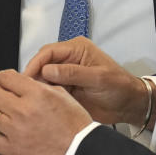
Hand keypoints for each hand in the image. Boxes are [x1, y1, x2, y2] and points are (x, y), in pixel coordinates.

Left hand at [0, 69, 91, 154]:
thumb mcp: (61, 94)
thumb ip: (38, 86)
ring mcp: (16, 130)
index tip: (4, 83)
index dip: (2, 78)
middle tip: (3, 99)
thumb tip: (20, 82)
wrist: (80, 150)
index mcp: (36, 94)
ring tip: (2, 116)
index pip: (4, 77)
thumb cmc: (75, 124)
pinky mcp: (13, 149)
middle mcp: (23, 110)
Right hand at [22, 37, 153, 127]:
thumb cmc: (119, 87)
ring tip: (31, 100)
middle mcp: (69, 59)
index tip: (26, 77)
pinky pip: (49, 90)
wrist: (129, 105)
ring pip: (43, 78)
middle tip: (27, 91)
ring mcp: (66, 75)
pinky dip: (44, 96)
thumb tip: (47, 70)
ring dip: (38, 88)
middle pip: (42, 64)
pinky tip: (40, 104)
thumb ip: (73, 73)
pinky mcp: (65, 89)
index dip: (36, 63)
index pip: (49, 51)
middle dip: (33, 76)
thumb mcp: (99, 79)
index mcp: (77, 49)